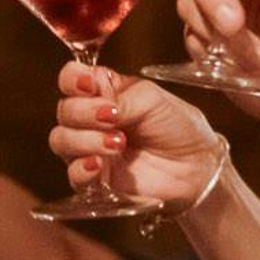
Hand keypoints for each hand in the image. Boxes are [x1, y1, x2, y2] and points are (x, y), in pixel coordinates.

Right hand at [46, 62, 225, 207]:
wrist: (197, 165)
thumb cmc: (178, 125)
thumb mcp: (152, 98)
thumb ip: (121, 98)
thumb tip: (99, 107)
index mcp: (104, 92)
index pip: (71, 79)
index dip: (72, 80)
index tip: (89, 86)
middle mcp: (91, 119)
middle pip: (64, 111)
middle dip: (84, 112)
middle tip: (113, 117)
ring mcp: (90, 149)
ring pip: (61, 141)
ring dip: (85, 140)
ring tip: (118, 143)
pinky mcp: (96, 180)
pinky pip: (73, 174)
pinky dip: (82, 168)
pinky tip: (100, 165)